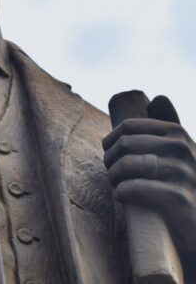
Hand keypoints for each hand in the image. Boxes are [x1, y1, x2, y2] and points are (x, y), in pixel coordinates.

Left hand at [103, 95, 195, 258]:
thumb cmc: (184, 183)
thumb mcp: (180, 150)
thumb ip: (170, 124)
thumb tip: (159, 97)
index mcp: (177, 133)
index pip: (127, 126)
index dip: (111, 140)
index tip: (110, 154)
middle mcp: (182, 149)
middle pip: (123, 145)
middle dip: (110, 160)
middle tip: (113, 173)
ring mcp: (182, 173)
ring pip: (125, 165)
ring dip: (114, 177)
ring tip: (117, 184)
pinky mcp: (178, 198)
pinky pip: (132, 188)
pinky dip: (122, 192)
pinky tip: (124, 196)